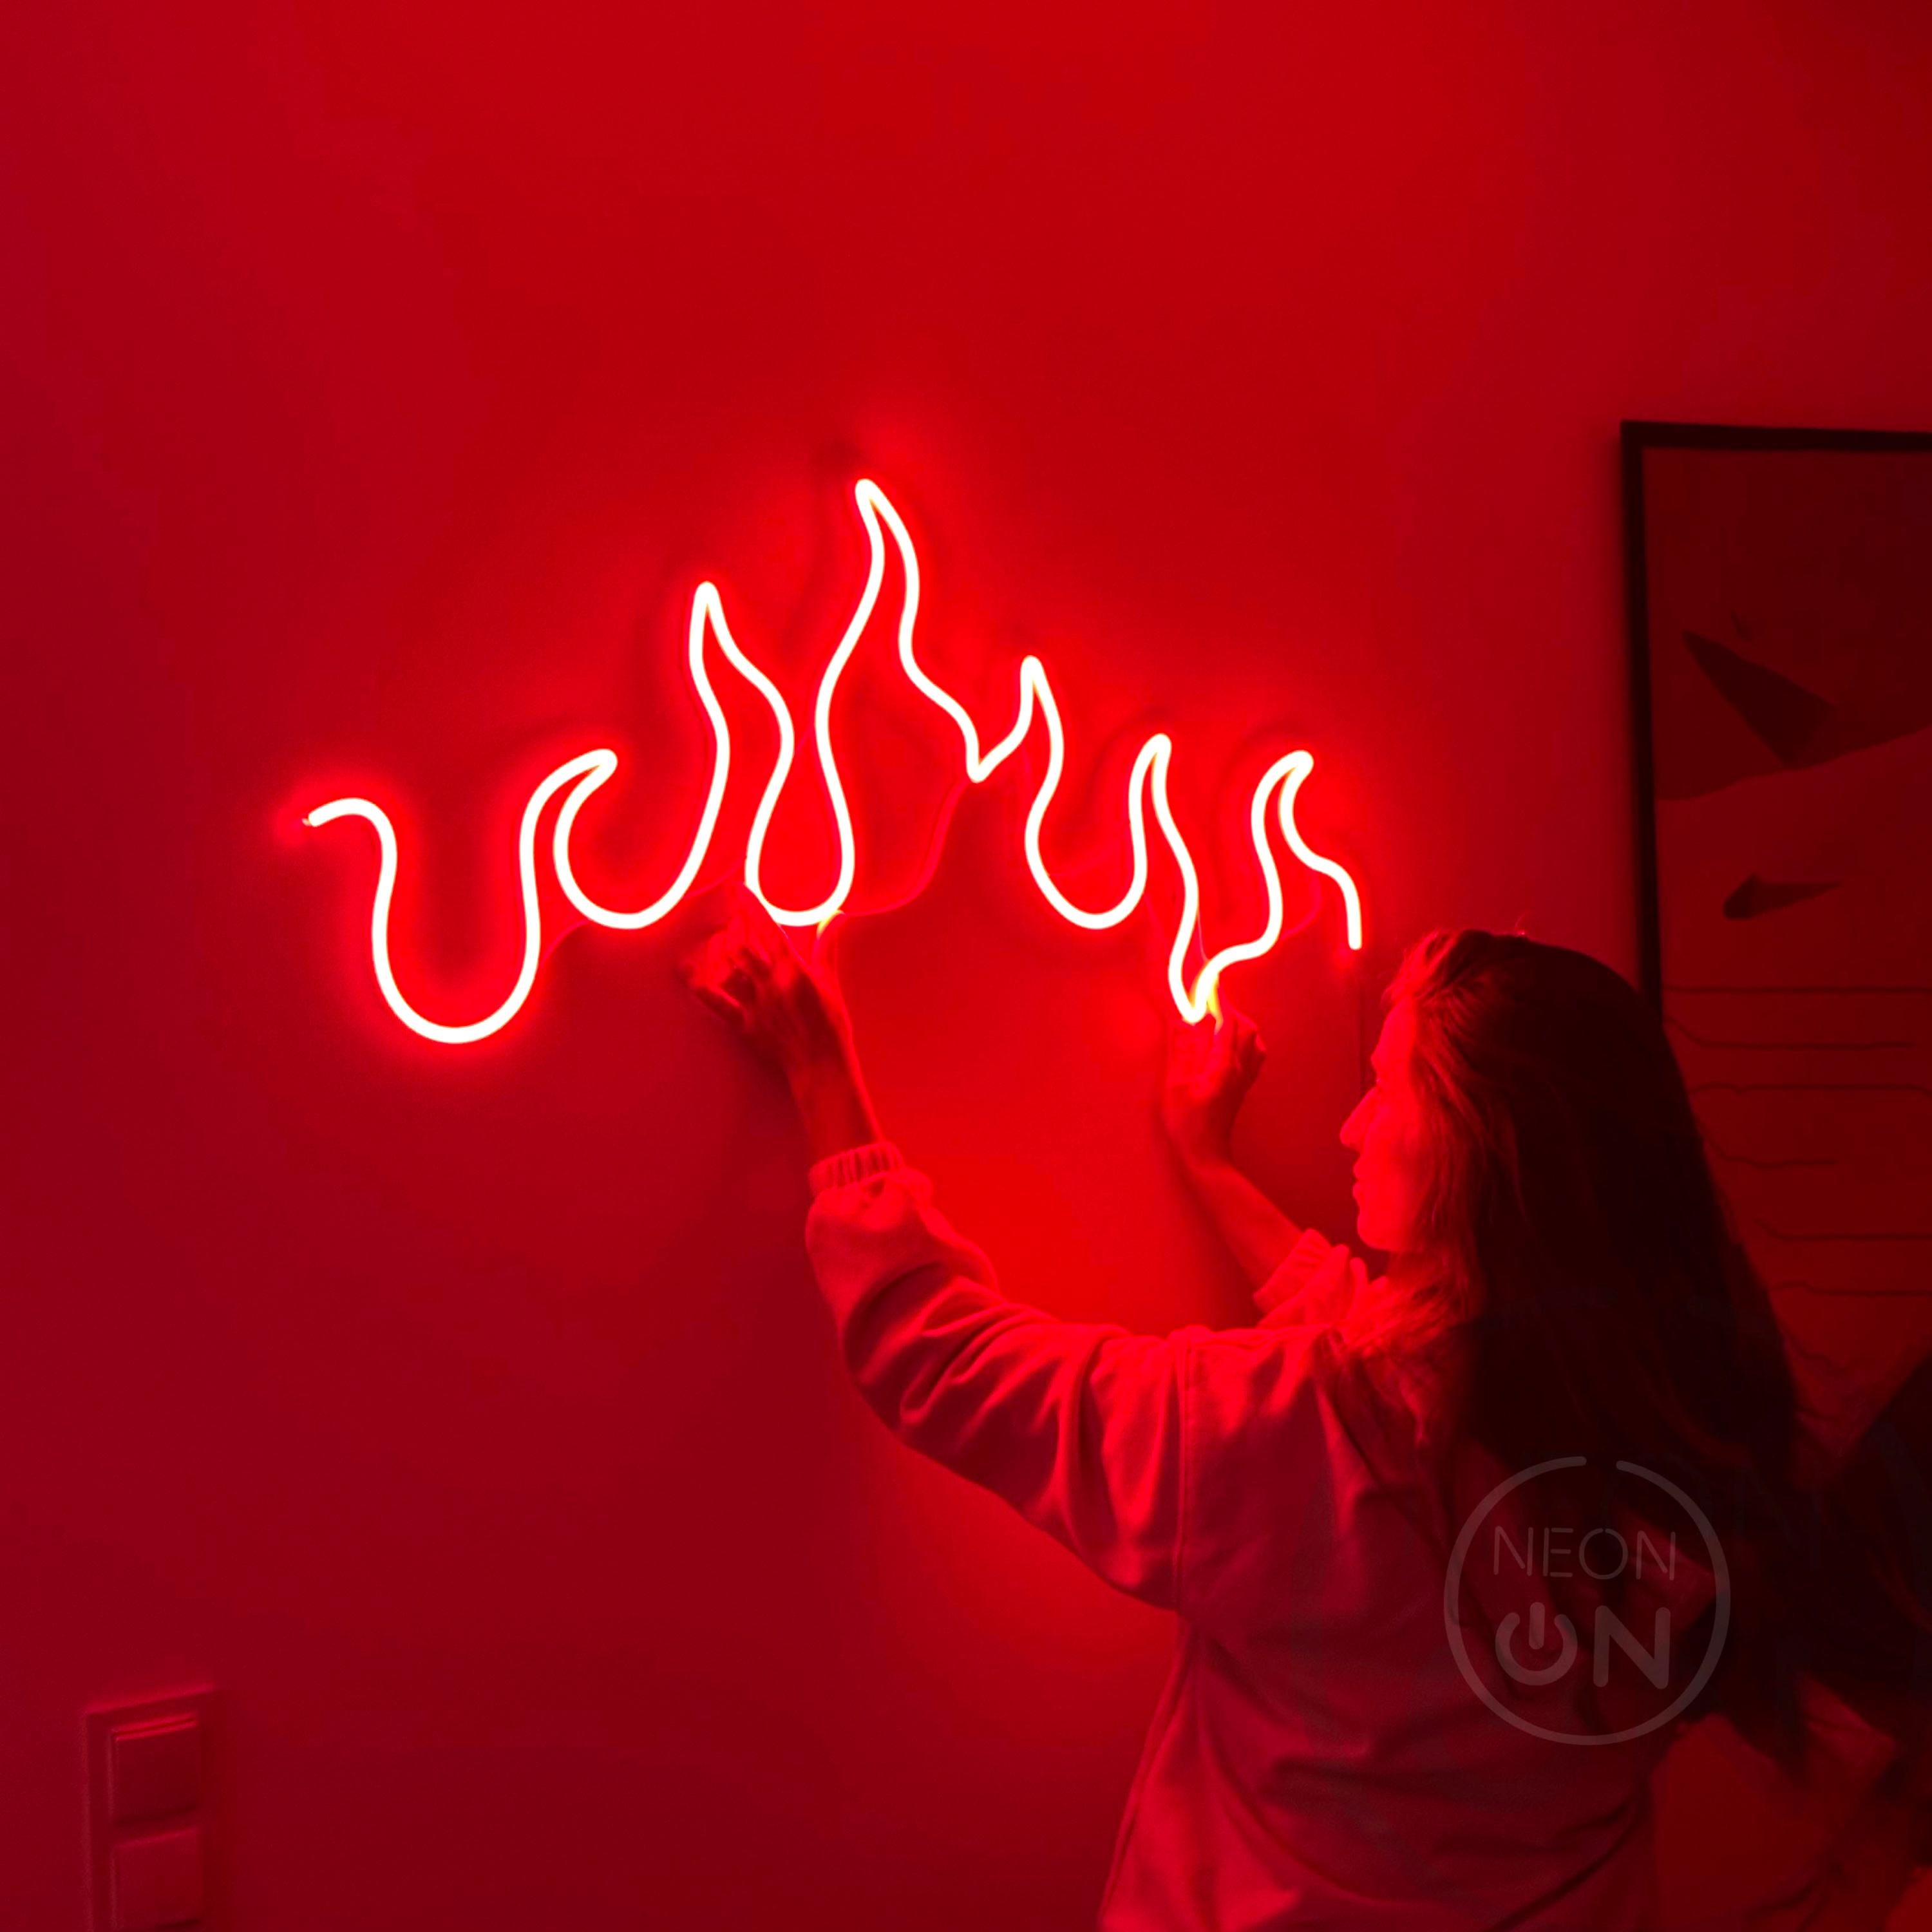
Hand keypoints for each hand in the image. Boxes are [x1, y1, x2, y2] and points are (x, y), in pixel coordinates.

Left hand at [684, 891, 882, 1160]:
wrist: (821, 1066)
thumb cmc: (831, 1026)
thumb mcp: (831, 982)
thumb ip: (827, 947)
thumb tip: (834, 915)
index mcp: (794, 970)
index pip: (769, 930)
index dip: (752, 908)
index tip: (739, 890)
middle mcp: (770, 984)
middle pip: (743, 947)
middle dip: (734, 929)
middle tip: (732, 918)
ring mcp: (756, 1005)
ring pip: (729, 971)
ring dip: (720, 954)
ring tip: (718, 941)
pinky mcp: (746, 1025)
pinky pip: (719, 1005)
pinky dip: (703, 991)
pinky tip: (688, 977)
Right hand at [1161, 1000, 1265, 1165]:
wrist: (1206, 1154)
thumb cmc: (1186, 1122)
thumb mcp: (1175, 1084)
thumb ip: (1181, 1048)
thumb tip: (1186, 1018)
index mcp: (1224, 1064)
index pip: (1227, 1020)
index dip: (1218, 998)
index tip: (1208, 981)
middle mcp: (1241, 1068)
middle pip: (1246, 1027)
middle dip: (1228, 1010)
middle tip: (1206, 1006)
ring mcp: (1246, 1078)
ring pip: (1253, 1040)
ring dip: (1238, 1025)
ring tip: (1215, 1025)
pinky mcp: (1244, 1087)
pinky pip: (1254, 1055)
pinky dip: (1244, 1041)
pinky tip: (1227, 1046)